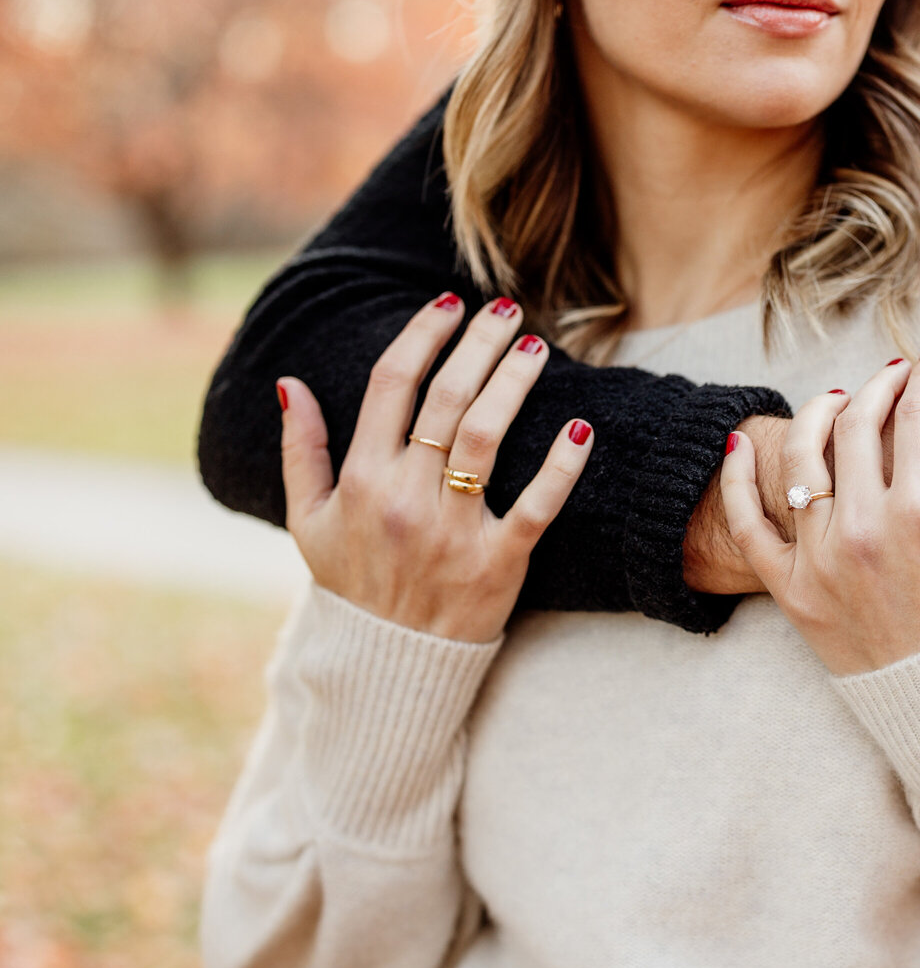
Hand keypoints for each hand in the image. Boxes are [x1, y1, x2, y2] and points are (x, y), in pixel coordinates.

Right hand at [278, 293, 593, 642]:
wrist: (388, 663)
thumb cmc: (353, 583)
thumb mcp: (306, 521)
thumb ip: (299, 450)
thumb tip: (290, 384)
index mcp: (361, 479)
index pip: (393, 385)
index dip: (423, 335)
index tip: (449, 304)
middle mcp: (405, 497)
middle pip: (447, 399)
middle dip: (478, 344)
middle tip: (507, 310)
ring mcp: (453, 529)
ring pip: (488, 437)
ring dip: (514, 383)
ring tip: (536, 347)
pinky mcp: (499, 562)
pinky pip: (536, 507)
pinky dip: (561, 467)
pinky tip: (580, 427)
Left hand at [721, 350, 919, 674]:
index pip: (916, 416)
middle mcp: (865, 530)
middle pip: (857, 426)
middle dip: (877, 388)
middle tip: (892, 375)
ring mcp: (821, 561)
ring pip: (802, 460)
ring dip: (817, 416)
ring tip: (838, 401)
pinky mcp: (791, 593)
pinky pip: (749, 526)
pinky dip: (737, 481)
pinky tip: (739, 445)